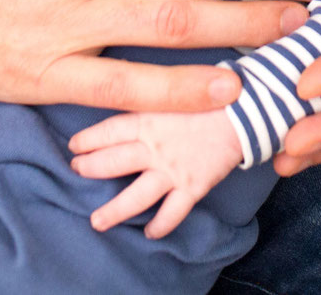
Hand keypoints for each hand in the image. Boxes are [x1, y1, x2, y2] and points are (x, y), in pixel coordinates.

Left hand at [68, 105, 244, 237]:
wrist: (246, 108)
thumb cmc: (210, 95)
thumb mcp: (174, 89)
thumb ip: (152, 98)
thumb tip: (132, 96)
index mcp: (149, 117)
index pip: (109, 130)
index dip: (88, 139)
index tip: (74, 146)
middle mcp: (155, 146)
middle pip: (113, 162)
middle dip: (90, 169)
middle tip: (76, 172)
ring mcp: (173, 169)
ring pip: (136, 196)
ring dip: (114, 211)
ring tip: (97, 221)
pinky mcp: (193, 185)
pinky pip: (172, 212)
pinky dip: (160, 225)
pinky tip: (149, 232)